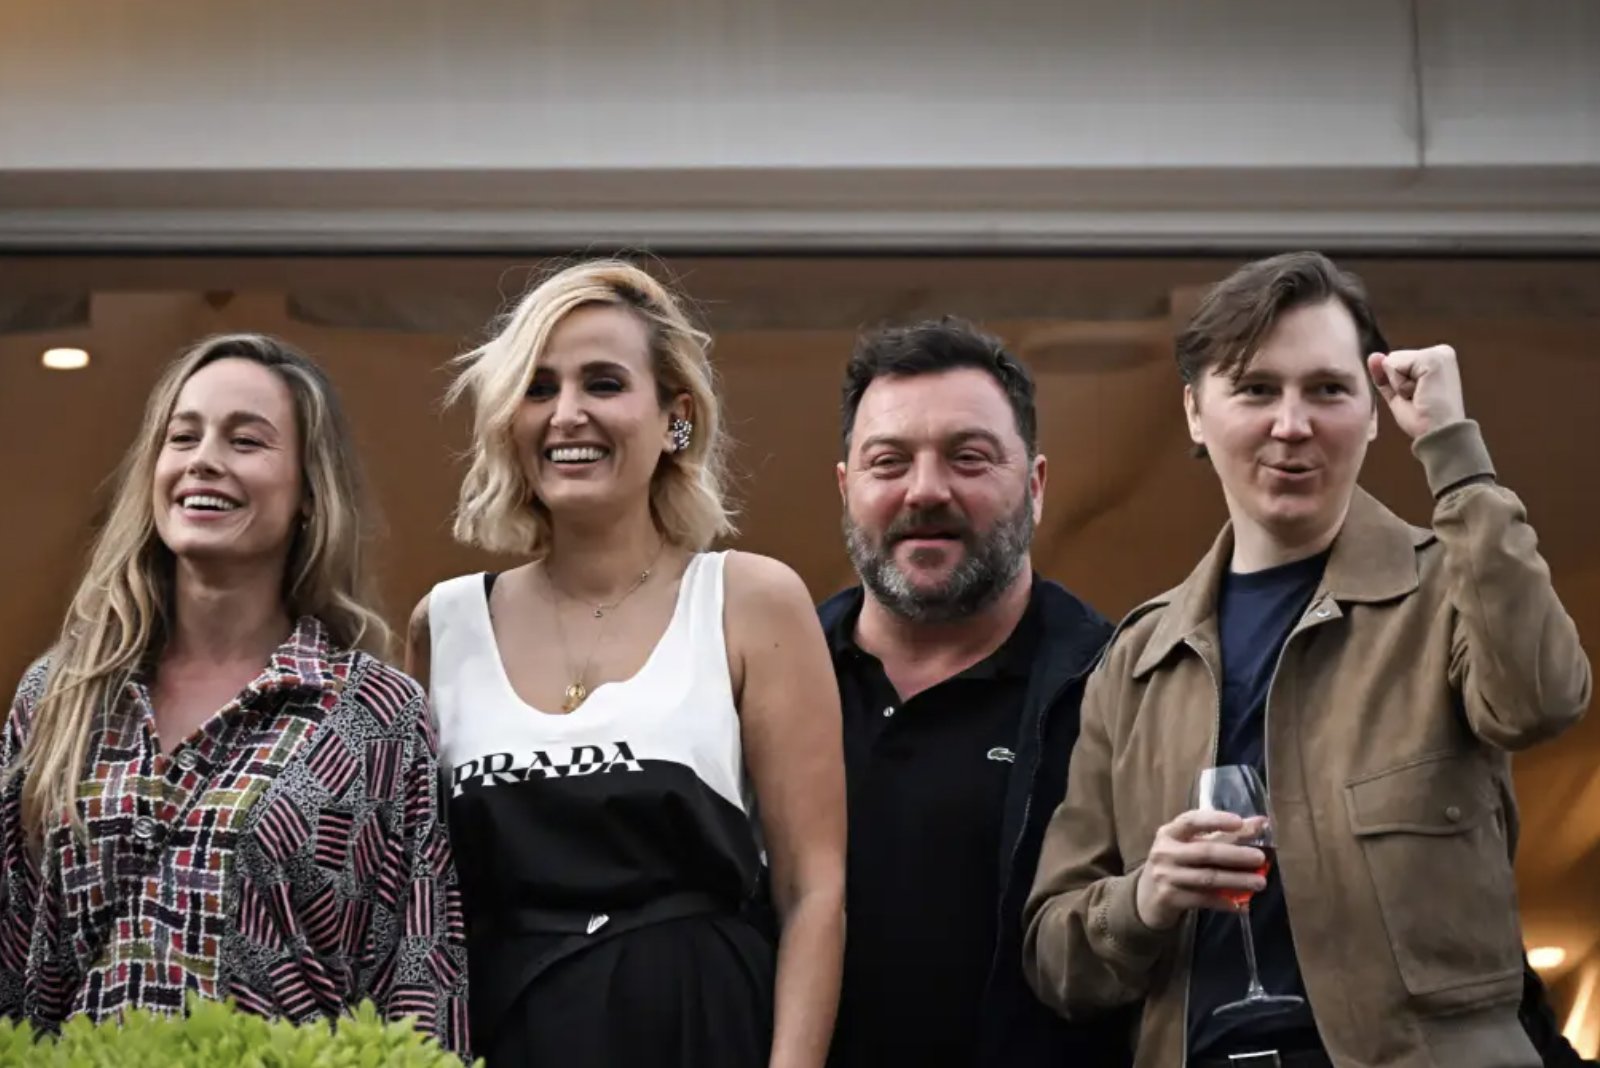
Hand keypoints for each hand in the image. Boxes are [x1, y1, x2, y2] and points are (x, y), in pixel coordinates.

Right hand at [1134, 810, 1267, 930]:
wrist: (1148, 897)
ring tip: (1259, 882)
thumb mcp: (1192, 845)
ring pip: (1207, 878)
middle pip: (1204, 852)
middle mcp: (1164, 852)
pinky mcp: (1170, 898)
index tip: (1239, 822)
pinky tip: (1242, 905)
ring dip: (1236, 880)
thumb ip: (1225, 834)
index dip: (1215, 820)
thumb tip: (1261, 822)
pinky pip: (1203, 900)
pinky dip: (1224, 902)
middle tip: (1260, 858)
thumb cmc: (1177, 864)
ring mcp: (1166, 876)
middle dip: (1235, 855)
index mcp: (1169, 833)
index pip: (1192, 821)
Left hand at [1367, 345, 1466, 439]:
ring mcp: (1438, 353)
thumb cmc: (1423, 419)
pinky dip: (1400, 385)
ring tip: (1419, 396)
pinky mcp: (1432, 358)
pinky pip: (1393, 365)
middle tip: (1418, 398)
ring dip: (1399, 385)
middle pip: (1392, 359)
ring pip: (1391, 361)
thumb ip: (1385, 374)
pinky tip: (1419, 393)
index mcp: (1436, 358)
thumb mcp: (1398, 394)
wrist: (1438, 433)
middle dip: (1397, 383)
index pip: (1396, 362)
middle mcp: (1440, 351)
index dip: (1397, 383)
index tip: (1417, 397)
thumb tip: (1373, 356)